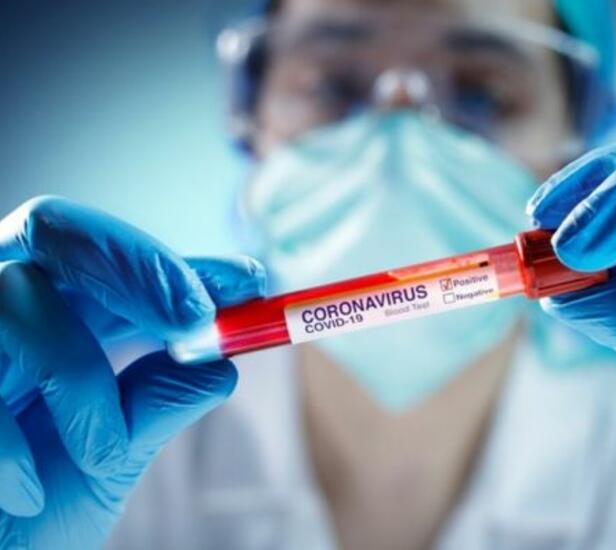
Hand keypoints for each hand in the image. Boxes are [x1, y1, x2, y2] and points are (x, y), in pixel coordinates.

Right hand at [0, 196, 266, 547]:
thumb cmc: (31, 513)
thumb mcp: (109, 457)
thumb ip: (156, 404)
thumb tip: (222, 365)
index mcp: (57, 316)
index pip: (123, 261)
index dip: (182, 263)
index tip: (248, 280)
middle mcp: (5, 306)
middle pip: (59, 230)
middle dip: (137, 267)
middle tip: (197, 316)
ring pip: (20, 296)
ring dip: (77, 375)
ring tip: (100, 453)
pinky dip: (10, 444)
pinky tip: (27, 494)